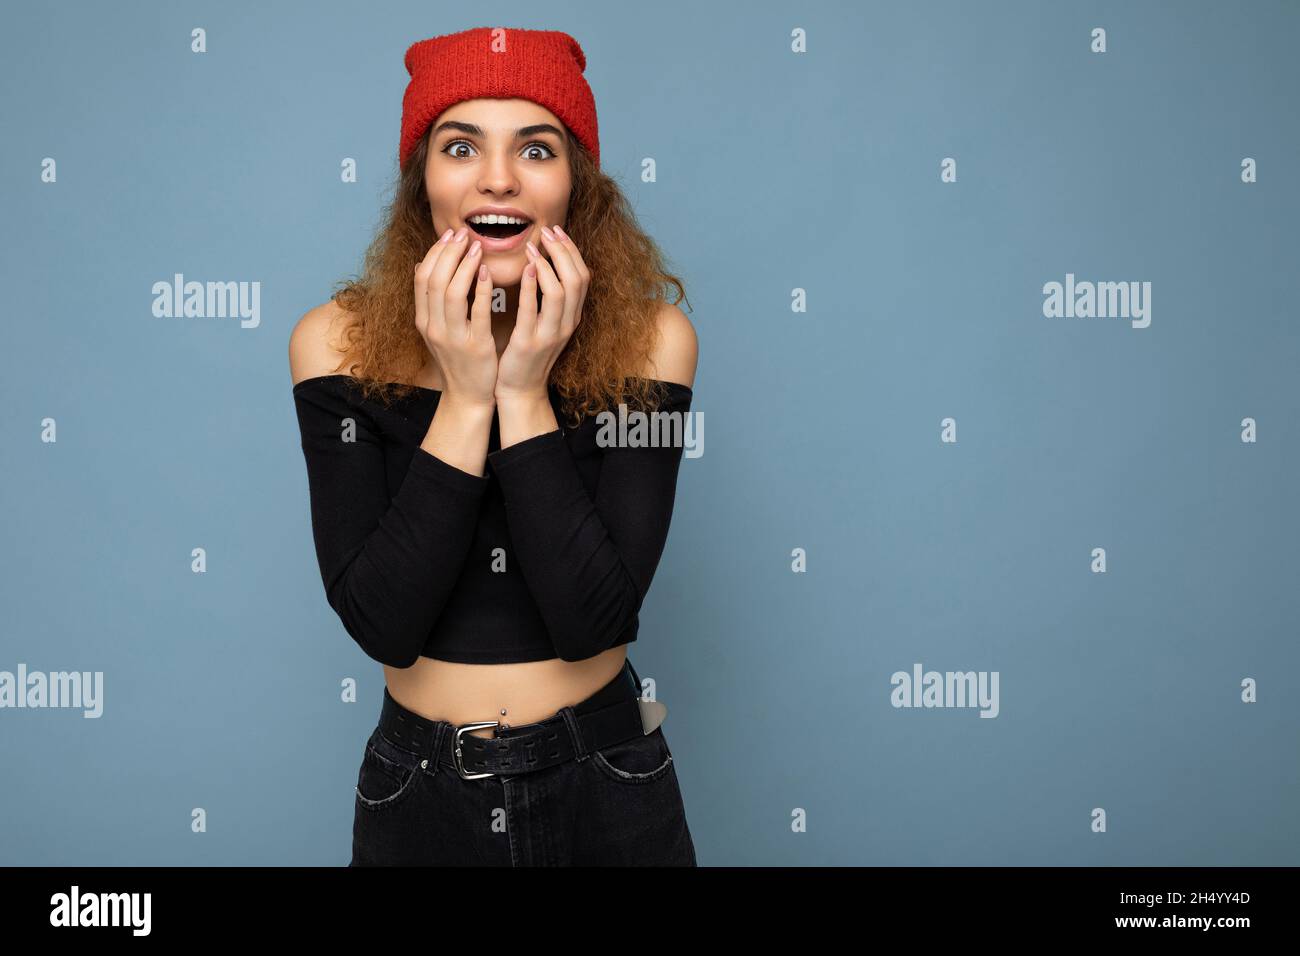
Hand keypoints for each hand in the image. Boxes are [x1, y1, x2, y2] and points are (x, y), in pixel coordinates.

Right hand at [413, 227, 497, 407]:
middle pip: (434, 280)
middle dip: (448, 252)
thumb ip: (431, 300)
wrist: (468, 395)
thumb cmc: (458, 358)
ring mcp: (452, 337)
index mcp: (423, 320)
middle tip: (464, 233)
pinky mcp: (474, 346)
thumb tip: (422, 264)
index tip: (450, 234)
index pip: (422, 277)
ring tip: (477, 247)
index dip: (435, 252)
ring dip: (463, 265)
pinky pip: (476, 313)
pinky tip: (488, 272)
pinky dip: (480, 289)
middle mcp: (433, 327)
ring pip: (450, 293)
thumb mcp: (437, 328)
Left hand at [495, 224, 589, 400]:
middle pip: (577, 280)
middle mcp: (567, 324)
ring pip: (561, 292)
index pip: (583, 276)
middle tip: (546, 231)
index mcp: (572, 317)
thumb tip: (545, 262)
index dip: (572, 251)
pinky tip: (525, 269)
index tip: (556, 231)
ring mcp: (551, 334)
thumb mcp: (546, 322)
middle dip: (563, 251)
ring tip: (532, 248)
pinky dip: (532, 286)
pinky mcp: (530, 343)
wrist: (520, 389)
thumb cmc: (528, 352)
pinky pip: (534, 310)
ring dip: (547, 265)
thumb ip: (549, 297)